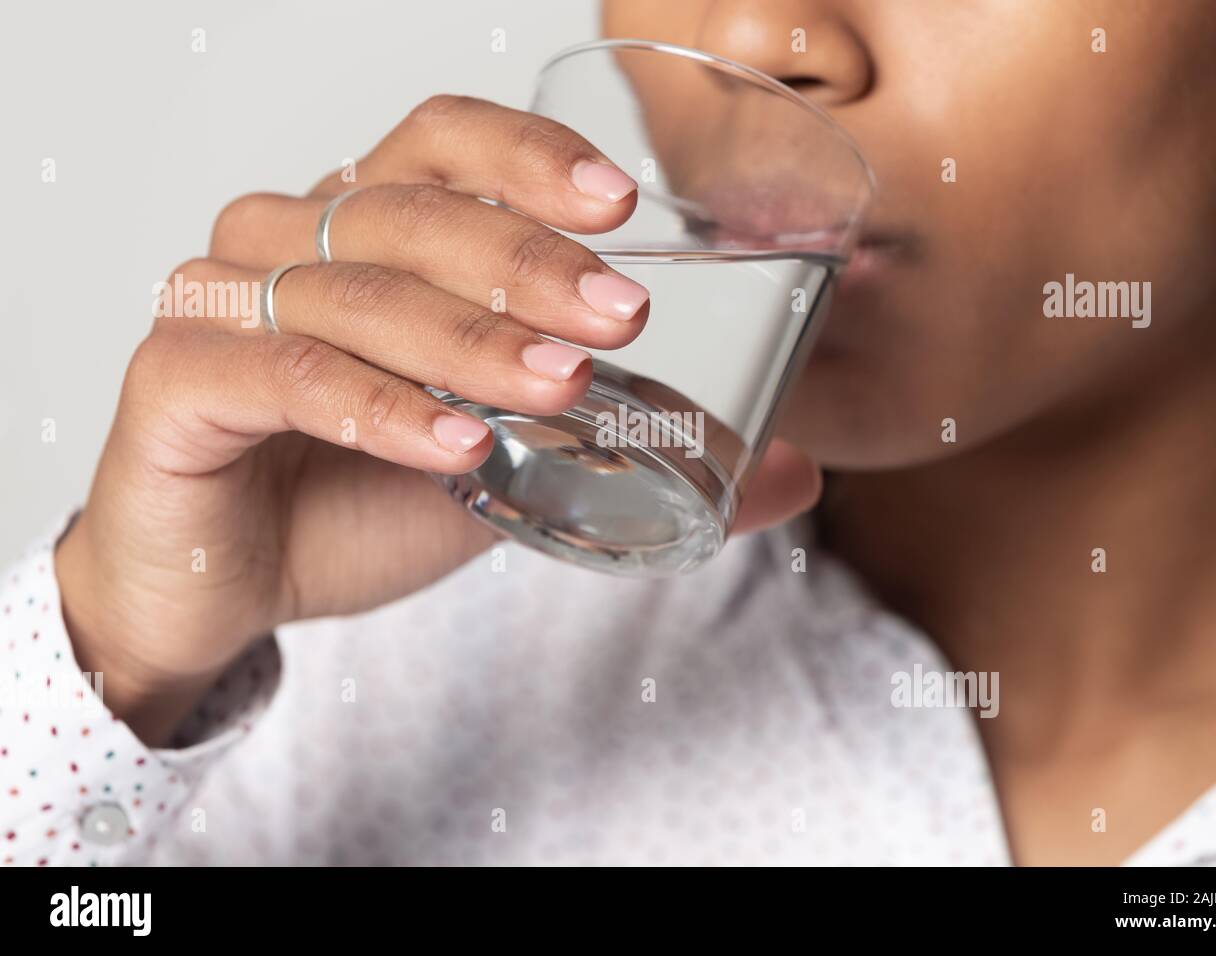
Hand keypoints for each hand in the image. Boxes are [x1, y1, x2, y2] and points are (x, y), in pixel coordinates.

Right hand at [54, 95, 819, 743]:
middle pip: (405, 210)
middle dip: (523, 259)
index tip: (619, 205)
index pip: (440, 142)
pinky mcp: (176, 380)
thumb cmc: (360, 499)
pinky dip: (377, 408)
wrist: (229, 584)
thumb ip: (636, 452)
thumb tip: (795, 470)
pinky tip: (455, 446)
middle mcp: (286, 241)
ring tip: (556, 385)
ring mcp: (222, 302)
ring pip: (353, 291)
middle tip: (618, 315)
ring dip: (465, 337)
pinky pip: (283, 376)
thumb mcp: (518, 464)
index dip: (525, 157)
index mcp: (363, 230)